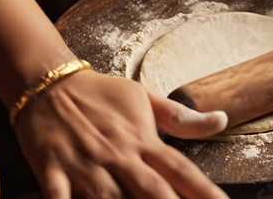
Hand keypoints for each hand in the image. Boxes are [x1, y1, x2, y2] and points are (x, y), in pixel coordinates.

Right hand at [14, 70, 228, 198]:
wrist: (51, 84)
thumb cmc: (103, 94)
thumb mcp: (144, 97)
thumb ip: (181, 116)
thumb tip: (222, 119)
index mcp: (143, 140)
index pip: (181, 169)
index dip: (204, 190)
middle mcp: (119, 156)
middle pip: (152, 190)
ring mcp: (86, 165)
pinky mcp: (53, 172)